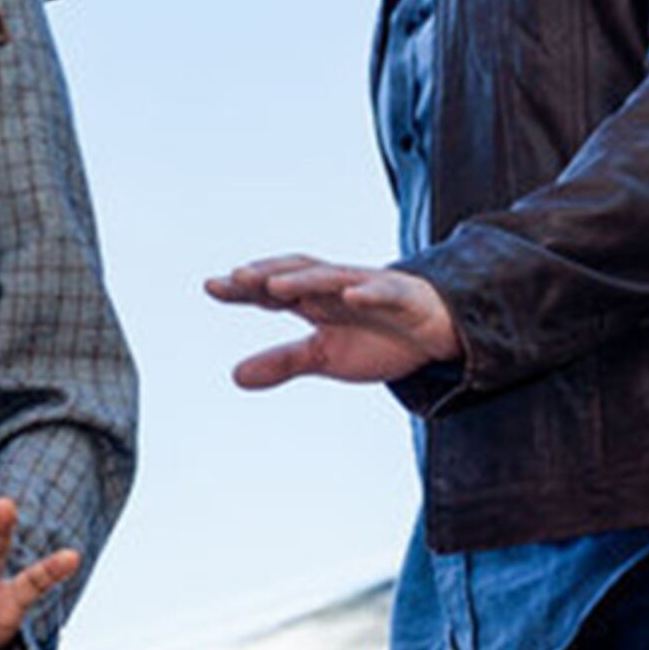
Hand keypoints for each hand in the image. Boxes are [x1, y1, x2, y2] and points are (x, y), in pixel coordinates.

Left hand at [205, 254, 462, 387]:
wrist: (437, 336)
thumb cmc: (378, 338)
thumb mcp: (325, 356)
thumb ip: (282, 362)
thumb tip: (234, 376)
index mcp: (316, 301)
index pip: (273, 290)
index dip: (244, 288)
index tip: (211, 287)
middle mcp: (338, 288)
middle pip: (297, 273)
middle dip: (268, 274)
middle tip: (235, 278)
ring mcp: (370, 288)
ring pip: (334, 278)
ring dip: (305, 279)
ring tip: (276, 285)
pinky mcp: (404, 298)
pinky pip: (385, 292)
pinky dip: (368, 291)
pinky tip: (350, 296)